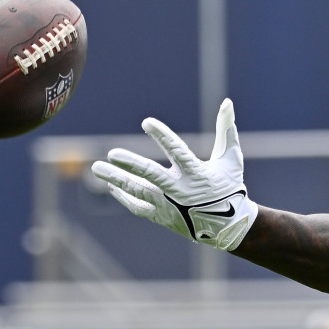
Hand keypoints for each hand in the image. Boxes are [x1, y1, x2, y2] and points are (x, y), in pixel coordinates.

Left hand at [92, 99, 258, 250]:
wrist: (228, 227)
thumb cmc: (229, 187)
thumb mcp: (231, 158)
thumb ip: (226, 130)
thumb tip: (226, 102)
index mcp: (197, 174)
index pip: (177, 151)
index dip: (163, 137)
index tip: (147, 122)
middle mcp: (180, 190)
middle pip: (152, 175)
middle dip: (131, 164)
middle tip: (112, 154)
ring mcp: (169, 205)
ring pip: (138, 191)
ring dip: (117, 179)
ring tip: (97, 168)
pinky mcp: (162, 216)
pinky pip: (138, 207)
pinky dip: (124, 197)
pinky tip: (111, 186)